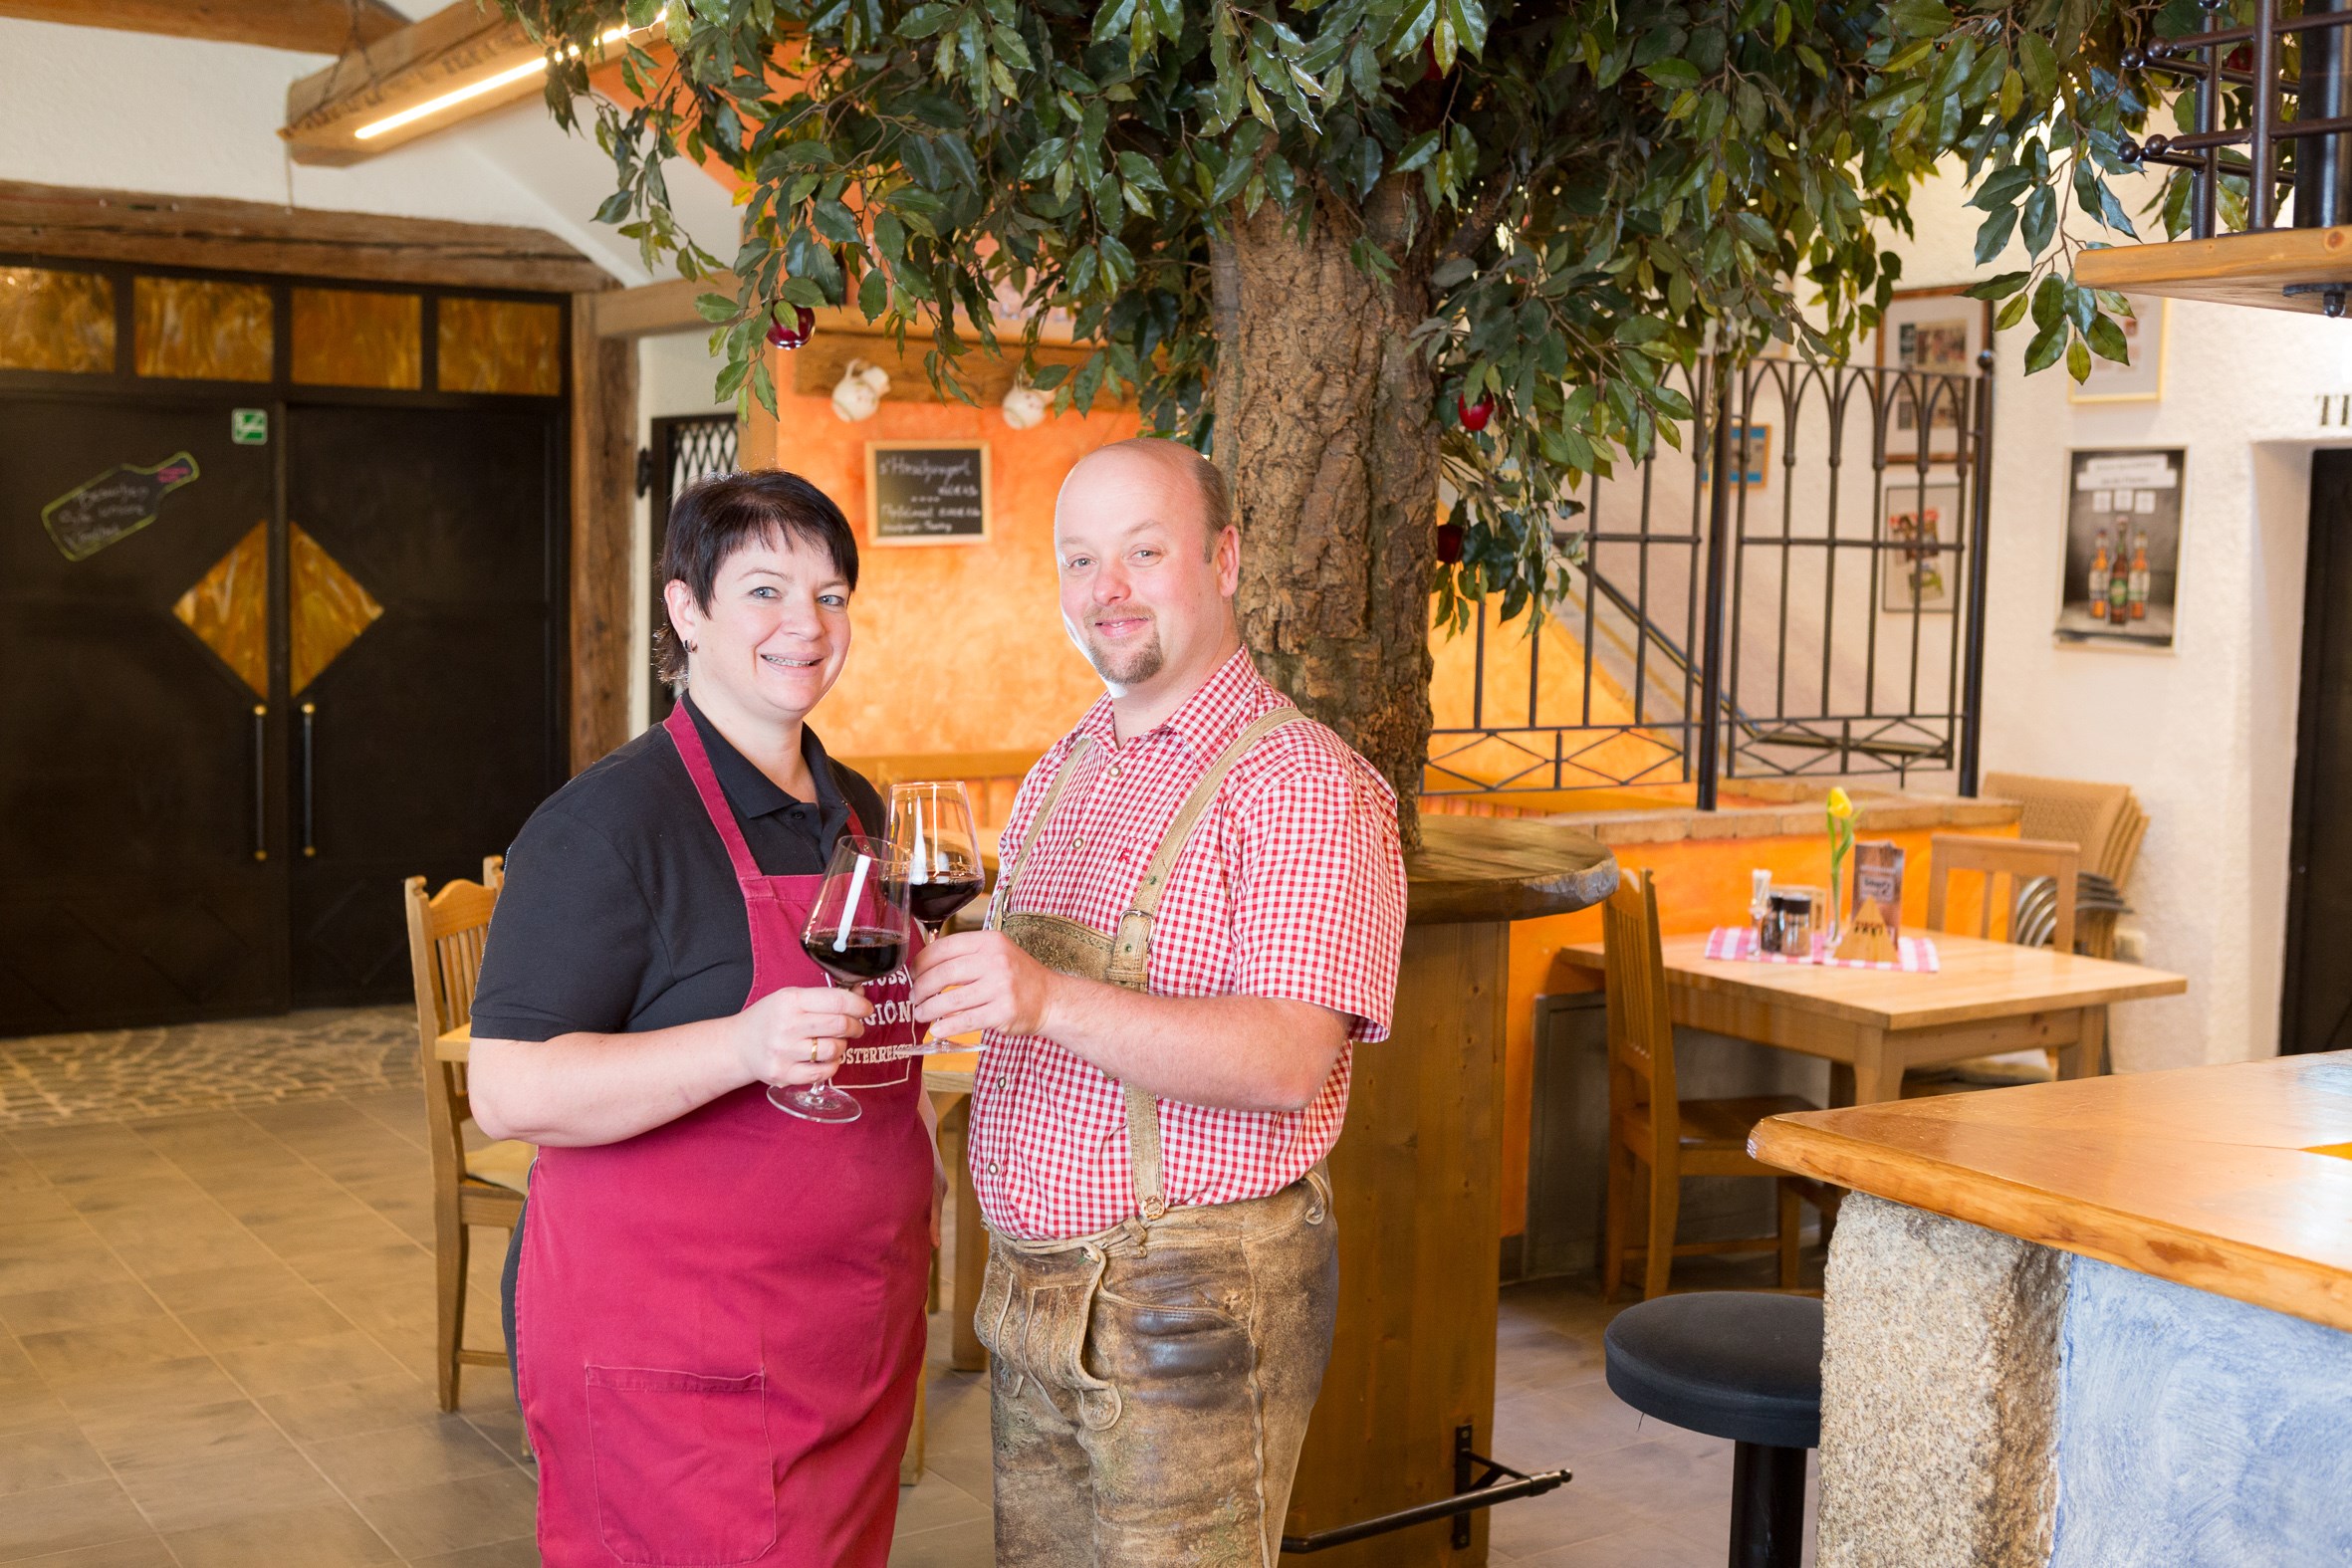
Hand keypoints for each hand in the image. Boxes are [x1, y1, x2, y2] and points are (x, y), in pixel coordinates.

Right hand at [733, 984, 870, 1087]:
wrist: (738, 1045)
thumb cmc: (769, 1018)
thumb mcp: (791, 998)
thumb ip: (824, 997)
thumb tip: (859, 995)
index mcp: (791, 1000)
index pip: (838, 1001)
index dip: (860, 1005)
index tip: (866, 1009)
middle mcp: (787, 1025)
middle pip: (841, 1025)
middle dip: (855, 1026)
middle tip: (855, 1027)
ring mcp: (785, 1052)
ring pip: (835, 1050)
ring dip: (842, 1047)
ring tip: (834, 1043)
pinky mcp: (784, 1074)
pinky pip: (823, 1073)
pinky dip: (831, 1066)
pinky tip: (824, 1059)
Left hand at [907, 930, 1056, 1040]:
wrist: (1051, 999)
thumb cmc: (1017, 977)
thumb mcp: (996, 953)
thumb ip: (966, 956)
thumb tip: (924, 967)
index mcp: (989, 941)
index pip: (944, 948)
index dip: (921, 962)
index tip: (913, 973)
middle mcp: (995, 961)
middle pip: (943, 974)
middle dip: (921, 988)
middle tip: (914, 997)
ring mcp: (1001, 987)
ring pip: (951, 1000)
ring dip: (929, 1010)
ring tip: (920, 1014)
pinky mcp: (1003, 1012)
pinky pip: (966, 1021)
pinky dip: (946, 1027)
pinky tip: (937, 1029)